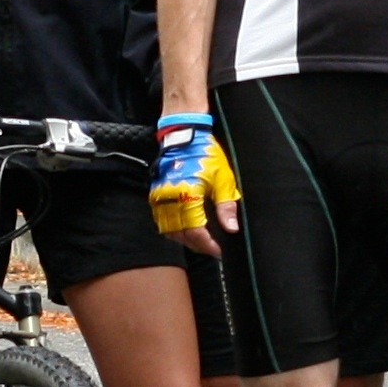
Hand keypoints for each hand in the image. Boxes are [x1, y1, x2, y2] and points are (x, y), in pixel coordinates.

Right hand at [150, 113, 237, 254]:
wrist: (186, 135)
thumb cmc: (206, 154)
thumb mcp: (223, 179)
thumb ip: (226, 207)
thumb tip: (231, 228)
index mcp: (188, 196)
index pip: (194, 232)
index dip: (207, 245)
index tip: (218, 251)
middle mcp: (170, 199)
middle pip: (181, 235)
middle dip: (197, 245)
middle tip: (212, 248)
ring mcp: (160, 197)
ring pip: (168, 230)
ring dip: (184, 239)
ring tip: (200, 241)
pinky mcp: (156, 194)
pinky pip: (161, 220)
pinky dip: (172, 229)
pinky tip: (185, 229)